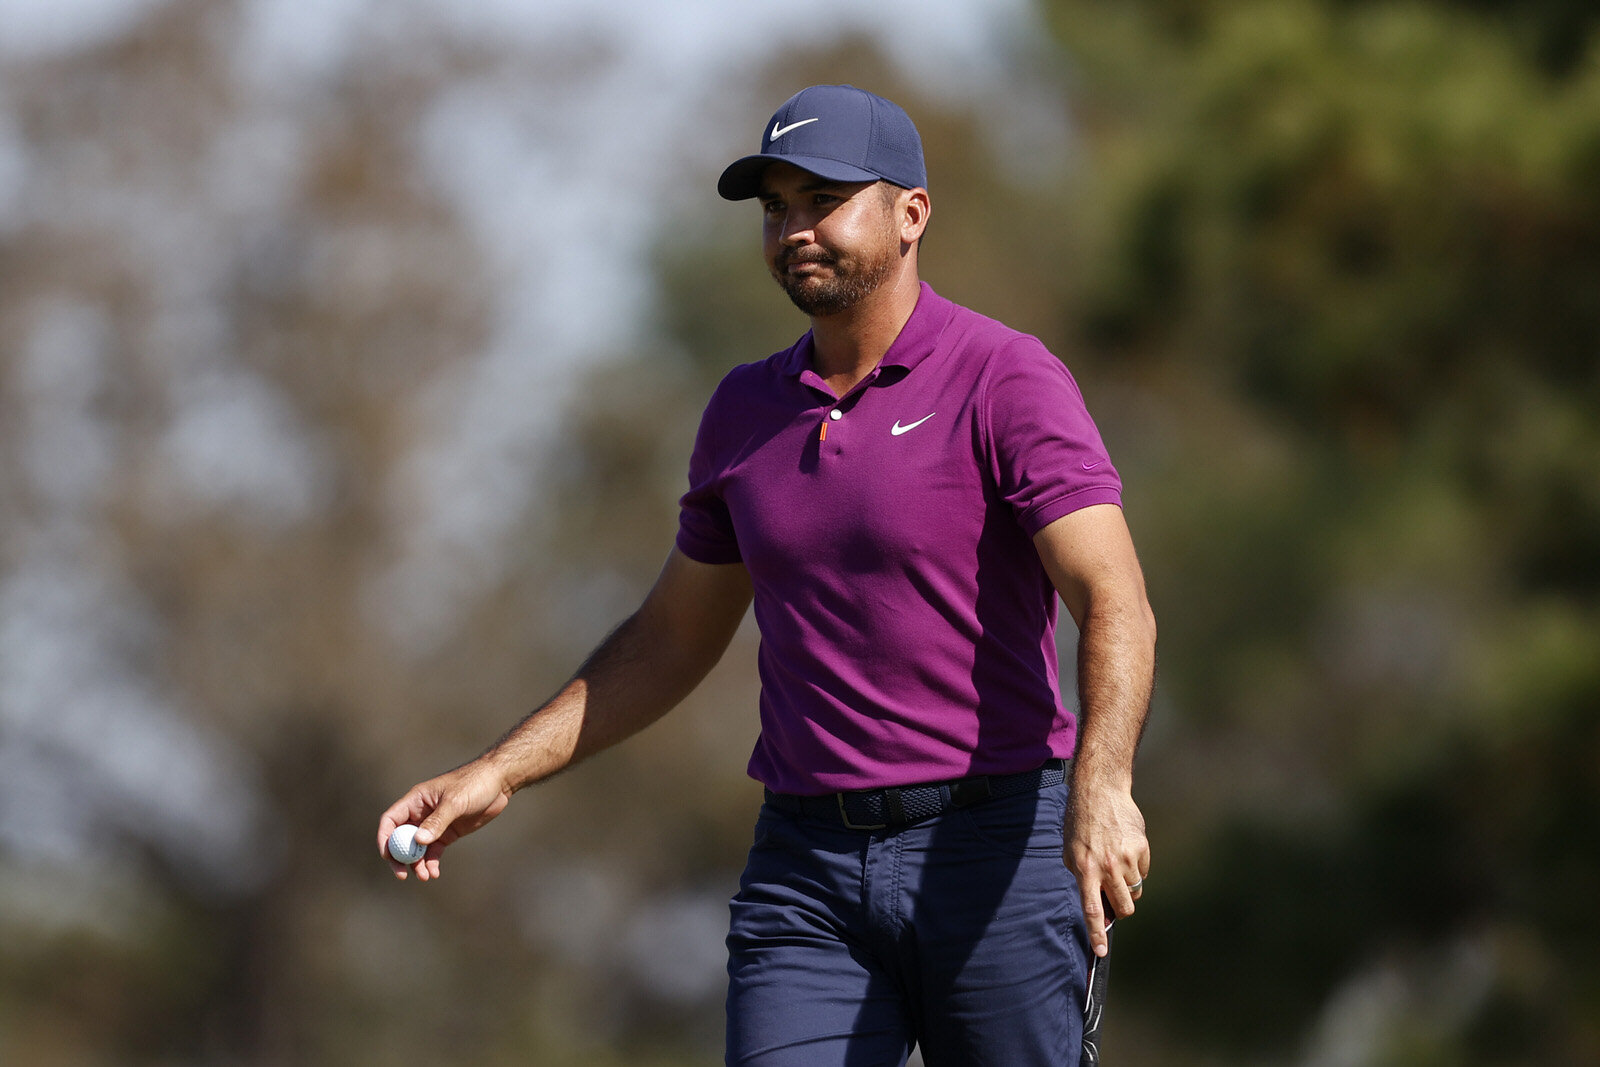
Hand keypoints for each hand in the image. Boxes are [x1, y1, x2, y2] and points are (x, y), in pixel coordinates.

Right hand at [376, 758, 513, 881]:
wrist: (499, 783)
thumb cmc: (474, 783)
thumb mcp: (455, 801)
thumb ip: (437, 821)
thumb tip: (418, 841)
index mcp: (416, 800)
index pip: (391, 820)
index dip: (385, 838)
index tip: (388, 856)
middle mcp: (421, 813)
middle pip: (400, 838)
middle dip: (400, 857)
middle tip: (402, 875)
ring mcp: (434, 824)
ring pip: (417, 848)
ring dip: (417, 864)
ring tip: (425, 876)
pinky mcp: (447, 833)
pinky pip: (433, 851)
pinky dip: (431, 863)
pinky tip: (434, 873)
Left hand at [1065, 780, 1149, 957]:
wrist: (1099, 792)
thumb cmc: (1080, 824)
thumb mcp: (1070, 853)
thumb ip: (1082, 880)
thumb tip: (1097, 908)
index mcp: (1085, 869)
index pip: (1091, 909)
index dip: (1097, 933)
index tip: (1100, 951)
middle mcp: (1107, 867)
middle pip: (1124, 907)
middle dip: (1120, 909)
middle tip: (1113, 897)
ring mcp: (1126, 858)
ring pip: (1135, 891)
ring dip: (1127, 886)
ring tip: (1115, 864)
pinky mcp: (1141, 848)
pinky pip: (1143, 872)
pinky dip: (1136, 868)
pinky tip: (1125, 850)